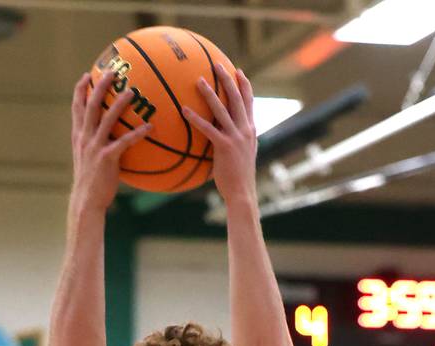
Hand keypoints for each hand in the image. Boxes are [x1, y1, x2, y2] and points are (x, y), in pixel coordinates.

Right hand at [70, 71, 151, 212]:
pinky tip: (149, 127)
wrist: (86, 202)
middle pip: (91, 105)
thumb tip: (112, 138)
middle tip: (112, 71)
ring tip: (131, 92)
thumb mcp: (89, 160)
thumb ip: (97, 145)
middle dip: (100, 86)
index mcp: (79, 136)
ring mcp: (95, 147)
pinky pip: (124, 142)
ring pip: (107, 119)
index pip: (77, 108)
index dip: (81, 90)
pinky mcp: (106, 159)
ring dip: (119, 104)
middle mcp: (85, 138)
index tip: (87, 75)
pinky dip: (137, 133)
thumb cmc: (92, 182)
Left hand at [182, 63, 256, 204]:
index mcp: (250, 130)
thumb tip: (228, 138)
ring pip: (222, 109)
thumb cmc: (239, 178)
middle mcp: (245, 129)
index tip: (238, 70)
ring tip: (198, 80)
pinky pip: (208, 128)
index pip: (249, 102)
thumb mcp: (243, 156)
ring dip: (210, 93)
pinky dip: (196, 118)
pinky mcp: (224, 146)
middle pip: (236, 98)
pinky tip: (184, 111)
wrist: (242, 193)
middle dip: (227, 79)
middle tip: (217, 64)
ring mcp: (236, 137)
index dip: (244, 85)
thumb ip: (237, 142)